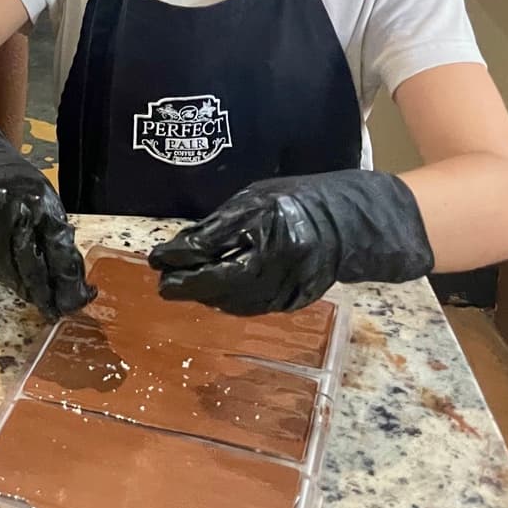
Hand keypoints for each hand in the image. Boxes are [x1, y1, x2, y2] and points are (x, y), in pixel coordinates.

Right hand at [0, 110, 94, 319]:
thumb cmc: (9, 177)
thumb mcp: (39, 193)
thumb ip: (52, 226)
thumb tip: (68, 268)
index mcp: (38, 201)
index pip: (59, 248)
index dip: (68, 277)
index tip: (77, 297)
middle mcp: (13, 212)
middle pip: (31, 264)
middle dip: (44, 291)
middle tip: (53, 309)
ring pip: (7, 269)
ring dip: (22, 288)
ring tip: (33, 298)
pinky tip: (9, 281)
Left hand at [147, 170, 433, 314]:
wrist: (352, 221)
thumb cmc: (298, 200)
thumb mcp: (254, 201)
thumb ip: (219, 227)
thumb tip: (180, 247)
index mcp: (272, 236)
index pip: (215, 256)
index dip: (182, 262)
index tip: (155, 262)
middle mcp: (284, 267)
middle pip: (225, 287)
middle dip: (192, 286)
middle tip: (164, 284)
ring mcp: (293, 288)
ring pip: (239, 302)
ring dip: (209, 297)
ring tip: (186, 287)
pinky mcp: (298, 302)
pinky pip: (256, 306)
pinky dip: (232, 302)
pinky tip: (217, 294)